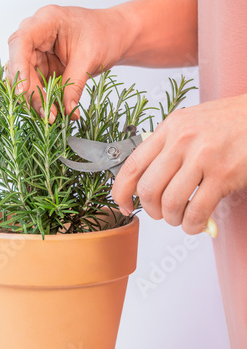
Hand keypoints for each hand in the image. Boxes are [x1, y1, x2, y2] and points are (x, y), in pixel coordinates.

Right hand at [7, 4, 127, 122]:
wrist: (113, 36)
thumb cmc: (104, 35)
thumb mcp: (90, 58)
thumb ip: (75, 84)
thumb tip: (67, 110)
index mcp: (46, 21)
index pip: (21, 42)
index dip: (18, 66)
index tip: (23, 90)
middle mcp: (36, 35)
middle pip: (20, 64)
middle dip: (30, 91)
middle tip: (46, 113)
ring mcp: (37, 52)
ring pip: (26, 79)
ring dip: (35, 99)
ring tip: (51, 116)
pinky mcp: (43, 67)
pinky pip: (37, 86)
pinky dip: (43, 100)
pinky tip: (53, 113)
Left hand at [111, 94, 246, 233]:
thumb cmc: (226, 123)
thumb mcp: (188, 123)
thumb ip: (165, 146)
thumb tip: (144, 179)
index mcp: (169, 128)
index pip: (132, 165)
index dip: (121, 191)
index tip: (123, 205)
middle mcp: (181, 141)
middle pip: (148, 188)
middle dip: (150, 209)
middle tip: (160, 212)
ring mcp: (202, 157)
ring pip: (170, 203)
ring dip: (172, 219)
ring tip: (181, 217)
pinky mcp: (223, 175)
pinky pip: (196, 211)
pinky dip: (191, 225)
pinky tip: (195, 223)